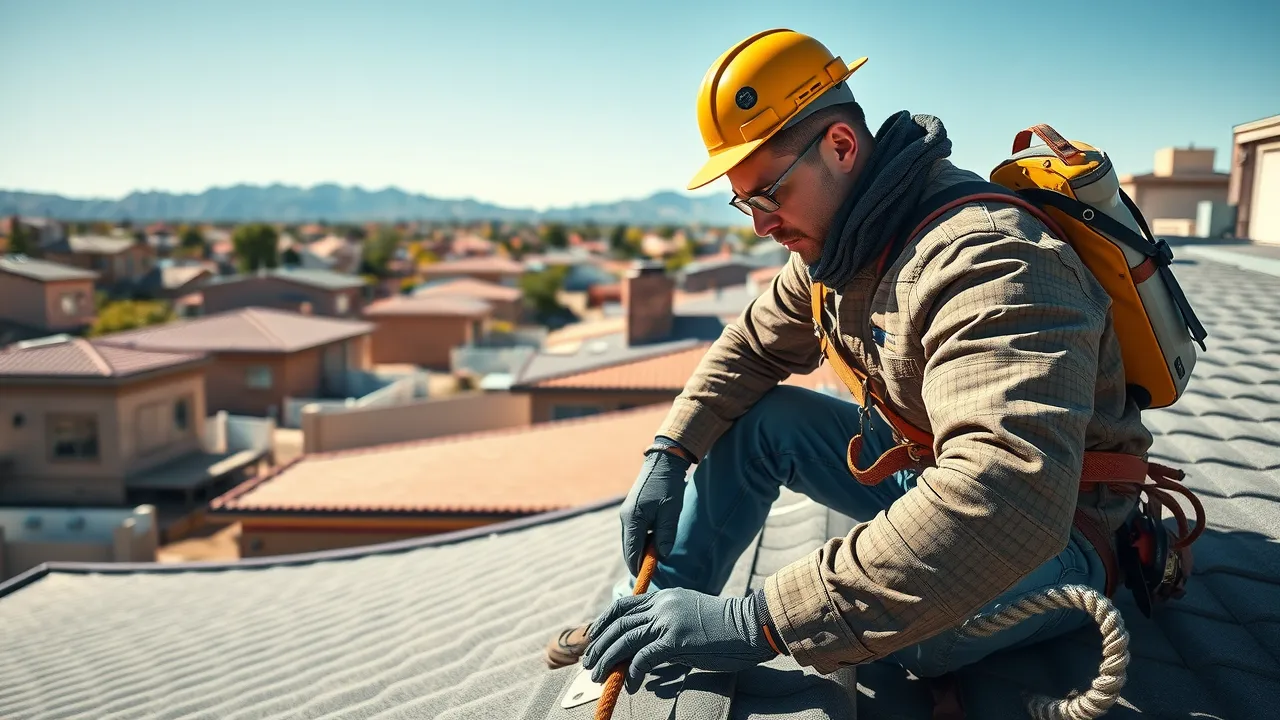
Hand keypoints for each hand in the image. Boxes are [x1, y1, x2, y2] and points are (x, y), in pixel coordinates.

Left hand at [581, 588, 777, 688]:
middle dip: (598, 645)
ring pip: (624, 640)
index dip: (602, 622)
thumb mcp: (689, 619)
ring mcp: (668, 621)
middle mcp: (662, 605)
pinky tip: (630, 685)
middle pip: (618, 623)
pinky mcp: (675, 640)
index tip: (592, 638)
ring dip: (607, 660)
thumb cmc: (725, 629)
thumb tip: (645, 654)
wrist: (752, 626)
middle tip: (588, 663)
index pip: (622, 606)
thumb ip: (666, 629)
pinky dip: (631, 673)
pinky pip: (642, 659)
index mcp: (664, 598)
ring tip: (598, 677)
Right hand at [620, 440, 690, 574]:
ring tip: (656, 558)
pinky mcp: (631, 510)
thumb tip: (662, 556)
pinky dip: (642, 541)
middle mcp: (626, 518)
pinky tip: (654, 543)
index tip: (645, 580)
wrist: (663, 462)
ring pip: (631, 541)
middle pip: (628, 548)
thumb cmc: (669, 486)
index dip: (638, 568)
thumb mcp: (670, 511)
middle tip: (652, 572)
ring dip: (641, 551)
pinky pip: (634, 532)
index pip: (631, 552)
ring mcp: (627, 514)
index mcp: (633, 519)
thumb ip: (665, 534)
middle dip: (639, 561)